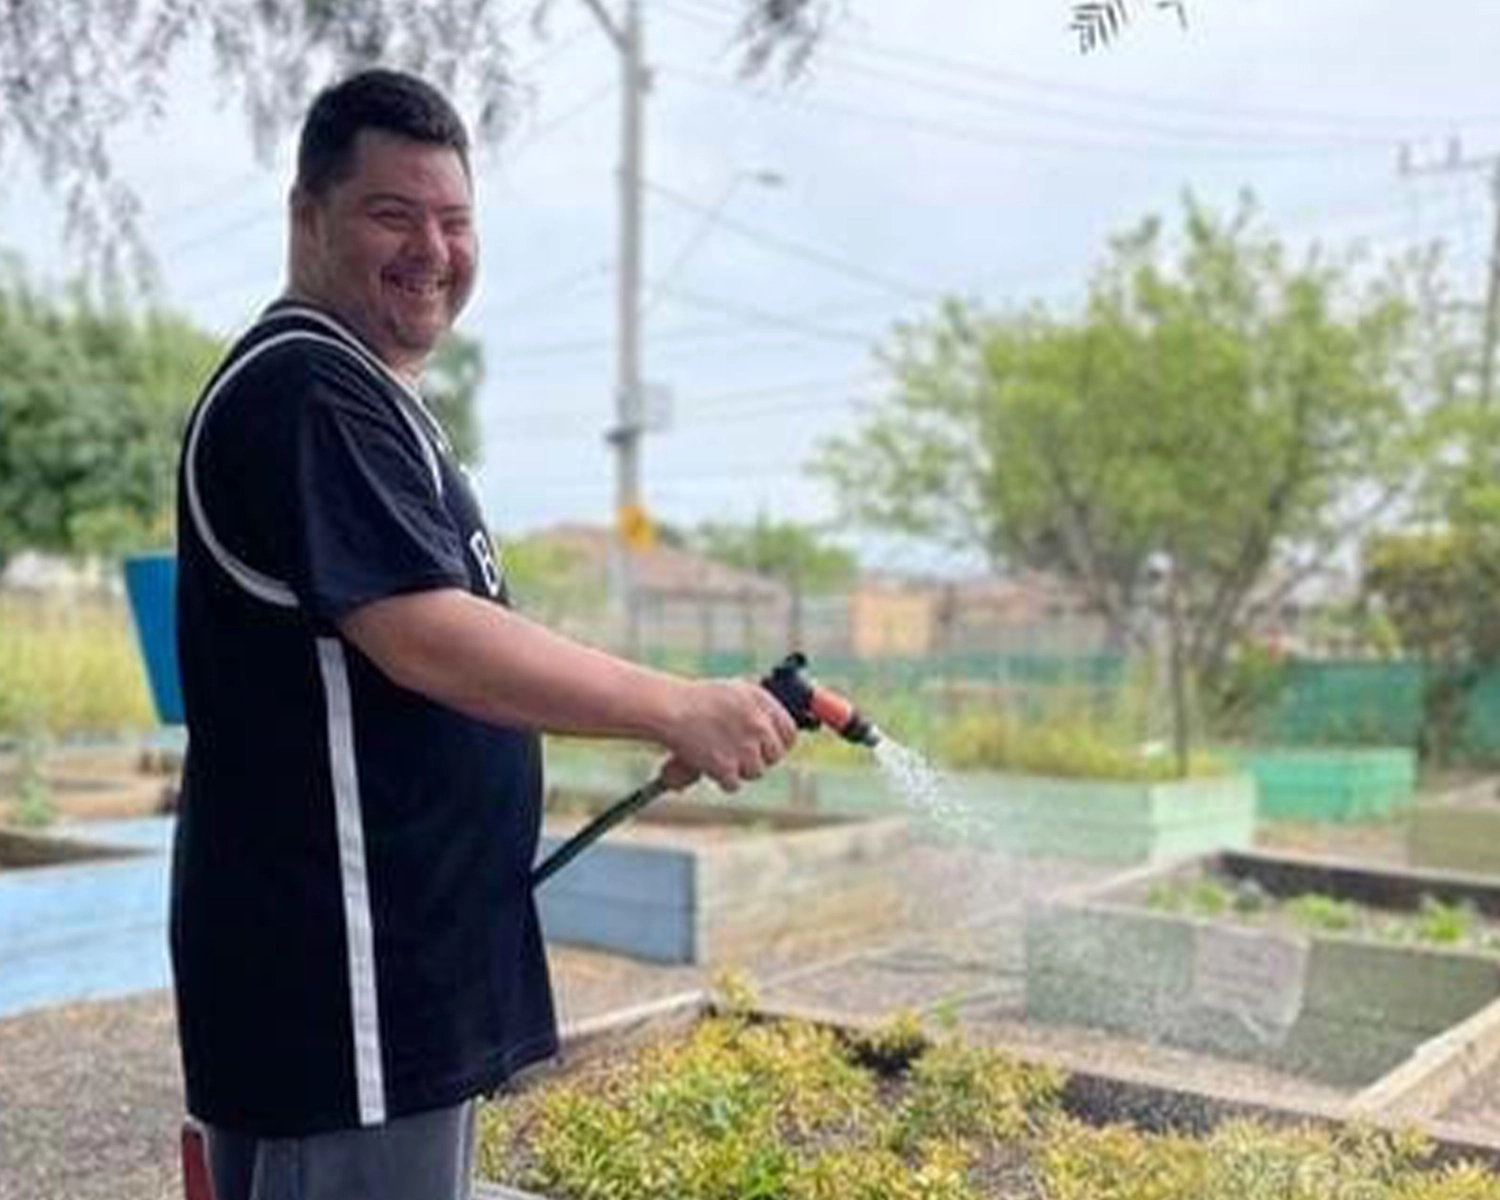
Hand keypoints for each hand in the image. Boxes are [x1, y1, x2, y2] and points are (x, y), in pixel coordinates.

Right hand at [660, 678, 798, 792]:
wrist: (669, 709)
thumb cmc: (696, 700)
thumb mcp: (734, 692)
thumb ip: (757, 709)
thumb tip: (775, 730)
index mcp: (762, 701)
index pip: (790, 731)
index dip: (780, 743)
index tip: (769, 748)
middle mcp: (758, 724)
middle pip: (775, 756)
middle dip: (759, 759)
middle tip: (740, 755)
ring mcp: (744, 746)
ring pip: (755, 772)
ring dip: (738, 770)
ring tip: (718, 754)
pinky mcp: (727, 766)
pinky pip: (734, 784)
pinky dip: (721, 779)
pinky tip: (708, 764)